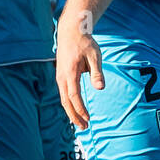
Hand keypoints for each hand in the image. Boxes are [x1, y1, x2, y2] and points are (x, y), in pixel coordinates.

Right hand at [55, 11, 103, 129]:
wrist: (71, 31)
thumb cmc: (85, 43)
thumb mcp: (95, 55)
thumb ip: (97, 72)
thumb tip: (100, 88)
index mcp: (70, 73)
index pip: (74, 95)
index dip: (80, 109)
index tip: (87, 118)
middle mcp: (62, 77)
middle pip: (66, 101)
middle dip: (74, 116)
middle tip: (83, 128)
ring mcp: (60, 76)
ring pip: (63, 99)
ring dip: (71, 112)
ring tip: (80, 123)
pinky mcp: (61, 76)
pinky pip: (64, 93)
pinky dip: (69, 104)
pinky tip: (76, 110)